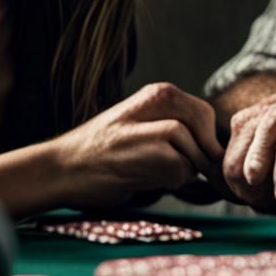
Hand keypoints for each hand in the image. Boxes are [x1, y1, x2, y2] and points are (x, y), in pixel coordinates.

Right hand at [55, 82, 224, 209]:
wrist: (61, 168)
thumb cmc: (102, 153)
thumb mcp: (139, 126)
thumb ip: (175, 129)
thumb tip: (213, 152)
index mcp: (156, 93)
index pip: (204, 112)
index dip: (206, 139)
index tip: (195, 157)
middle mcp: (158, 101)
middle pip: (204, 126)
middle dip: (200, 152)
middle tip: (177, 169)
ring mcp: (155, 125)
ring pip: (195, 151)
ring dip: (181, 170)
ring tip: (150, 173)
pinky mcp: (151, 152)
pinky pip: (181, 171)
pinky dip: (169, 182)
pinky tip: (143, 180)